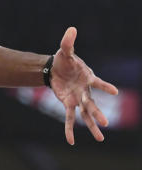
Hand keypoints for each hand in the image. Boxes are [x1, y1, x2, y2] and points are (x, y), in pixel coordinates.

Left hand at [50, 26, 118, 144]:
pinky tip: (70, 141)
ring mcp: (78, 99)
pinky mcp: (69, 103)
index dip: (105, 87)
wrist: (55, 68)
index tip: (114, 92)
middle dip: (98, 113)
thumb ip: (68, 42)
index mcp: (88, 77)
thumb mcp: (65, 51)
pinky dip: (69, 129)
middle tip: (105, 123)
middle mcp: (86, 91)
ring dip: (92, 126)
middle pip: (92, 103)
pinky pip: (70, 118)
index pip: (98, 83)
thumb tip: (72, 29)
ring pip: (86, 114)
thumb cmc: (65, 60)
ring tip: (100, 139)